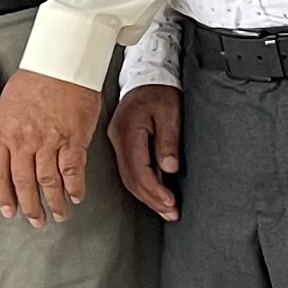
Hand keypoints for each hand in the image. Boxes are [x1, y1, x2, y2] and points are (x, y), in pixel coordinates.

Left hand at [0, 69, 102, 224]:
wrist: (61, 62)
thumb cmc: (37, 76)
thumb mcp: (10, 103)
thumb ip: (11, 131)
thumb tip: (15, 152)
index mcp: (5, 131)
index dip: (4, 195)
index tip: (9, 210)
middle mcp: (24, 140)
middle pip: (24, 182)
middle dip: (29, 206)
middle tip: (35, 220)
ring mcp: (49, 141)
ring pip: (48, 182)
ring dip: (54, 202)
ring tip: (58, 214)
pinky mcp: (73, 140)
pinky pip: (72, 171)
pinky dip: (74, 188)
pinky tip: (76, 196)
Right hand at [107, 85, 183, 219]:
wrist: (148, 75)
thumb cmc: (160, 91)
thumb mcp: (170, 113)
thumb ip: (168, 141)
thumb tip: (169, 168)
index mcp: (127, 131)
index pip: (138, 170)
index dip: (154, 190)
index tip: (170, 202)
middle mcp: (118, 139)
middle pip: (131, 179)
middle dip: (151, 199)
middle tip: (170, 212)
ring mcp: (117, 142)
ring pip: (128, 178)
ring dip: (146, 196)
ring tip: (165, 209)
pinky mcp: (122, 143)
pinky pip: (129, 170)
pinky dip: (142, 185)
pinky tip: (154, 193)